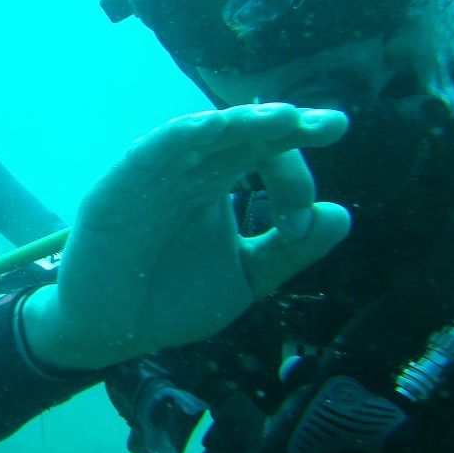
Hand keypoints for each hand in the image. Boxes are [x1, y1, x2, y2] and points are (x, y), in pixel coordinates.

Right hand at [22, 103, 350, 369]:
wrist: (112, 333)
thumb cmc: (171, 301)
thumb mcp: (245, 278)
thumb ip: (287, 251)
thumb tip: (341, 214)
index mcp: (217, 185)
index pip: (264, 157)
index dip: (294, 179)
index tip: (303, 220)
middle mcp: (187, 172)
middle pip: (238, 135)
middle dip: (282, 127)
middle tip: (328, 125)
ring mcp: (152, 177)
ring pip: (198, 135)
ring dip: (240, 123)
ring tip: (284, 118)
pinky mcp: (116, 189)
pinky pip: (148, 153)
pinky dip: (178, 137)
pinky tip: (211, 128)